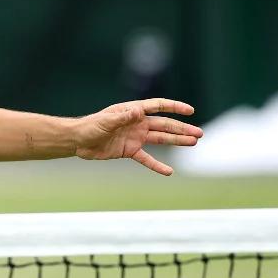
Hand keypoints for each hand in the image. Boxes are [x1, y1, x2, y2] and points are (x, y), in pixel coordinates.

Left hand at [75, 98, 202, 174]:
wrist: (78, 141)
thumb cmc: (90, 126)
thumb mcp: (106, 121)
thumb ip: (123, 118)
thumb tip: (138, 111)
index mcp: (133, 111)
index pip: (158, 106)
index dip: (174, 107)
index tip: (190, 111)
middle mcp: (137, 123)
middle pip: (164, 125)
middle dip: (182, 129)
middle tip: (199, 134)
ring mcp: (135, 137)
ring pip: (160, 139)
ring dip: (176, 141)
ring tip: (193, 143)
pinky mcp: (130, 150)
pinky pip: (146, 158)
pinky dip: (157, 165)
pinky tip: (169, 172)